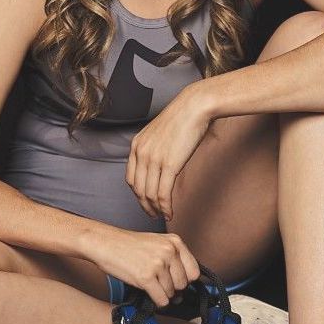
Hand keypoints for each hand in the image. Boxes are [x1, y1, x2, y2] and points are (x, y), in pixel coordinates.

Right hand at [78, 227, 200, 307]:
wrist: (104, 243)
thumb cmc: (128, 246)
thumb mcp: (157, 244)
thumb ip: (174, 260)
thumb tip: (184, 290)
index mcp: (175, 242)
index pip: (194, 271)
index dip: (184, 280)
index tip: (174, 281)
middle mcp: (169, 251)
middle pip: (183, 284)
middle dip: (172, 288)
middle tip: (157, 282)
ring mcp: (158, 264)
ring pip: (171, 294)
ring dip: (161, 293)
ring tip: (148, 282)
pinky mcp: (146, 277)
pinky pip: (161, 300)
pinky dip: (156, 301)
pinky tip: (147, 292)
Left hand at [126, 88, 212, 220]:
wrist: (194, 107)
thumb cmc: (181, 119)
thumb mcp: (158, 134)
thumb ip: (153, 150)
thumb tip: (158, 167)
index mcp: (136, 146)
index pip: (130, 179)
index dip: (137, 195)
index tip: (145, 203)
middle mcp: (141, 153)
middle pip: (138, 189)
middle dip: (145, 206)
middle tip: (153, 215)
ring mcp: (153, 160)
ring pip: (149, 194)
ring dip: (155, 209)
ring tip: (162, 216)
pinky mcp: (168, 165)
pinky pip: (162, 193)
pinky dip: (165, 206)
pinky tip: (169, 212)